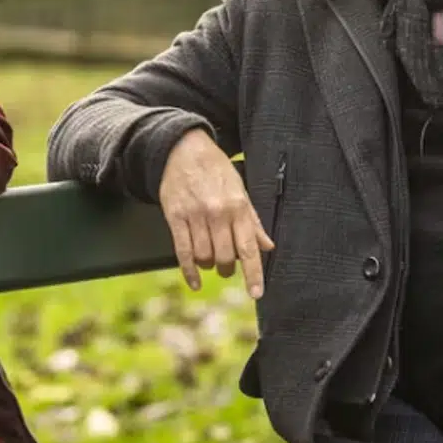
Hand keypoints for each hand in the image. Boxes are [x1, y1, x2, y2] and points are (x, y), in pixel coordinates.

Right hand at [158, 129, 274, 298]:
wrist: (184, 149)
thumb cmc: (215, 170)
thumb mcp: (240, 191)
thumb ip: (253, 221)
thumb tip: (267, 246)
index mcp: (238, 207)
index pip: (249, 248)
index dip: (253, 274)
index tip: (256, 293)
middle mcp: (218, 213)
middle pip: (225, 257)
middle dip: (227, 268)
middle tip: (226, 266)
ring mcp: (195, 216)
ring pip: (204, 257)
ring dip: (208, 265)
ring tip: (209, 260)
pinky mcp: (175, 217)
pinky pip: (182, 252)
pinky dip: (189, 271)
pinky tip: (194, 281)